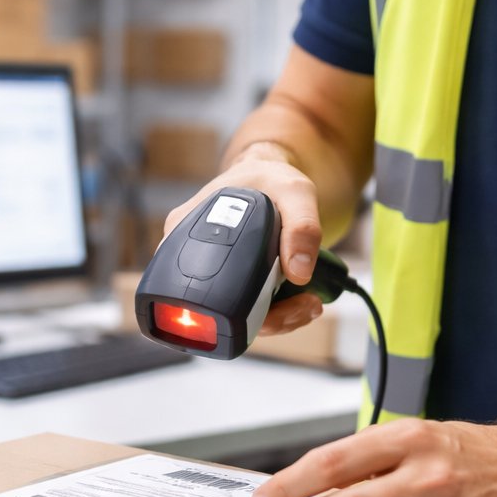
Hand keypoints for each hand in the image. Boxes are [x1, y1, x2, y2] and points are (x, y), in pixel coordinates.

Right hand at [162, 142, 324, 335]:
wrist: (271, 178)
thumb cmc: (272, 180)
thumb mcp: (295, 192)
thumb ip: (302, 226)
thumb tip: (299, 273)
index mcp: (186, 230)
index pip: (195, 288)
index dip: (236, 309)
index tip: (277, 307)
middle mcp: (190, 256)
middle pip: (220, 308)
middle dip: (269, 319)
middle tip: (305, 306)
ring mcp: (213, 271)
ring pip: (238, 313)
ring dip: (279, 319)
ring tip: (310, 304)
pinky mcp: (233, 281)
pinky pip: (249, 308)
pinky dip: (277, 312)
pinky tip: (302, 302)